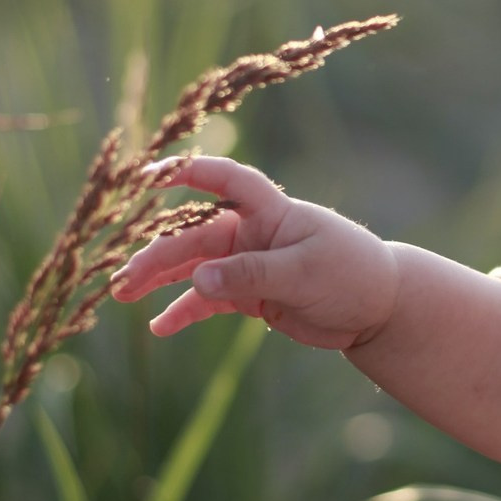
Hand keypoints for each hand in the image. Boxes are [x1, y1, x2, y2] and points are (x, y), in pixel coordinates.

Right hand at [110, 156, 399, 345]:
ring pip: (193, 267)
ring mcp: (248, 264)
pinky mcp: (249, 295)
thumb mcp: (304, 274)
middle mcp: (253, 233)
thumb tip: (199, 278)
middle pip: (196, 236)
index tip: (150, 175)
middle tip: (125, 278)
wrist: (377, 307)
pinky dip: (184, 312)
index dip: (191, 173)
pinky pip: (207, 299)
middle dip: (159, 254)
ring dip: (159, 279)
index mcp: (271, 212)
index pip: (227, 181)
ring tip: (123, 294)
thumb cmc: (351, 274)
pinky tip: (158, 327)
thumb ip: (251, 276)